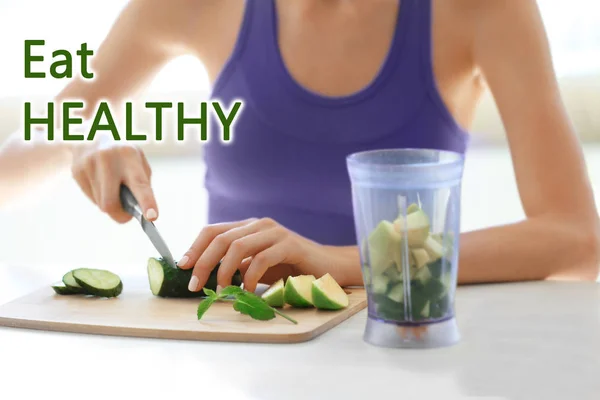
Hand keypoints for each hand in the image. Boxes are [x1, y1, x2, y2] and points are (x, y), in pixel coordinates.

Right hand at [69, 138, 157, 222]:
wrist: (91, 133)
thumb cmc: (123, 153)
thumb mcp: (138, 160)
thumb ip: (142, 184)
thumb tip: (137, 210)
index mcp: (129, 155)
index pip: (139, 184)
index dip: (147, 202)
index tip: (152, 217)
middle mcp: (107, 159)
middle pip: (111, 204)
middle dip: (120, 214)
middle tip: (127, 214)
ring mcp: (88, 165)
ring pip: (100, 203)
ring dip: (110, 202)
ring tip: (112, 186)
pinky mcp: (76, 171)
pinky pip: (91, 197)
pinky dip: (99, 196)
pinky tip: (100, 180)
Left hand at [178, 217, 337, 292]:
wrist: (326, 267)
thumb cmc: (289, 268)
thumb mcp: (256, 266)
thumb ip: (236, 265)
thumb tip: (204, 276)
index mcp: (248, 226)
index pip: (213, 230)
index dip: (195, 247)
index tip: (182, 266)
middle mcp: (259, 224)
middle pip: (221, 238)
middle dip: (204, 262)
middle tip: (195, 284)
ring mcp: (275, 232)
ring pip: (238, 246)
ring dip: (224, 271)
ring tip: (220, 291)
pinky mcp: (289, 244)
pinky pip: (261, 259)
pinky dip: (249, 278)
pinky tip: (246, 292)